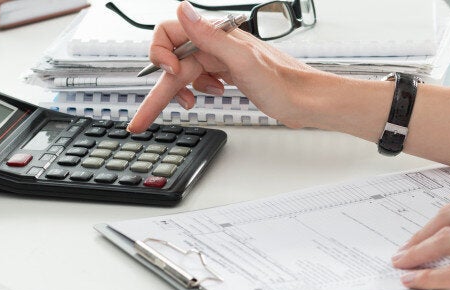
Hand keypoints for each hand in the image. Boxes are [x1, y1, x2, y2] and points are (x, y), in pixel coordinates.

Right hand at [126, 1, 342, 132]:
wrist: (307, 101)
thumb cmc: (285, 84)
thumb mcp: (244, 61)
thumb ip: (211, 36)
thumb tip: (183, 9)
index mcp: (217, 35)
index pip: (169, 34)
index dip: (161, 55)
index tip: (169, 76)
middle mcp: (216, 44)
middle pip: (173, 61)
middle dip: (159, 89)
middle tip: (142, 118)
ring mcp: (221, 59)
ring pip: (184, 72)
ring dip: (180, 90)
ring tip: (191, 104)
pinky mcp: (227, 73)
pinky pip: (199, 78)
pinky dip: (198, 90)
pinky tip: (212, 94)